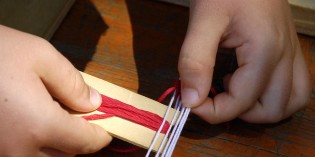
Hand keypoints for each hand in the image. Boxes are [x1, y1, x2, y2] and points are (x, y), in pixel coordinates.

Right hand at [0, 25, 110, 155]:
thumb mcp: (41, 56)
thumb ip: (73, 84)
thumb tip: (93, 104)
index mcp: (39, 127)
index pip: (85, 143)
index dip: (101, 136)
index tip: (108, 127)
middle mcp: (19, 150)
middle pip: (66, 156)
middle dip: (78, 139)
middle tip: (80, 117)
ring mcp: (1, 154)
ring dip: (56, 145)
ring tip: (54, 117)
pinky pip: (21, 155)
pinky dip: (34, 145)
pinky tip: (31, 122)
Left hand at [178, 0, 309, 122]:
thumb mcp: (203, 21)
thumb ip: (195, 61)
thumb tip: (191, 100)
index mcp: (264, 52)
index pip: (241, 102)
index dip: (213, 111)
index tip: (191, 102)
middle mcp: (285, 57)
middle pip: (271, 111)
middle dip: (238, 113)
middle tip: (214, 95)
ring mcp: (291, 53)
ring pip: (290, 102)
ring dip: (260, 108)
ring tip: (234, 89)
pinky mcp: (289, 49)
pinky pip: (295, 86)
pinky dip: (274, 95)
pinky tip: (251, 81)